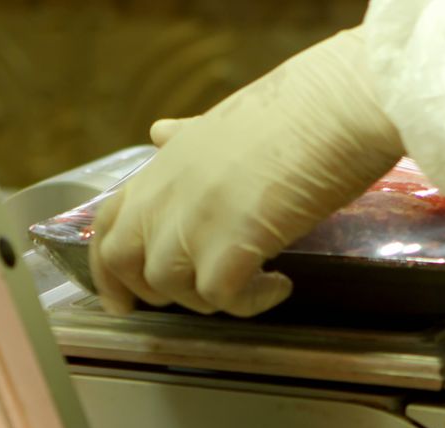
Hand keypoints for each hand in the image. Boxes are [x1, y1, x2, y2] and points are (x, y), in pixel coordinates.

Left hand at [89, 28, 402, 316]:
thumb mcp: (224, 121)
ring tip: (253, 284)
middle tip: (196, 300)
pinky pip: (221, 299)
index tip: (121, 300)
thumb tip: (161, 132)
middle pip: (123, 262)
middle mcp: (166, 194)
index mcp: (163, 165)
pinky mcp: (232, 246)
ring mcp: (194, 221)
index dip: (107, 269)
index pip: (107, 224)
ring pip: (172, 287)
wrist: (337, 107)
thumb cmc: (297, 109)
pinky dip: (249, 303)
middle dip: (152, 292)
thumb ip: (187, 139)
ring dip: (211, 299)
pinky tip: (279, 286)